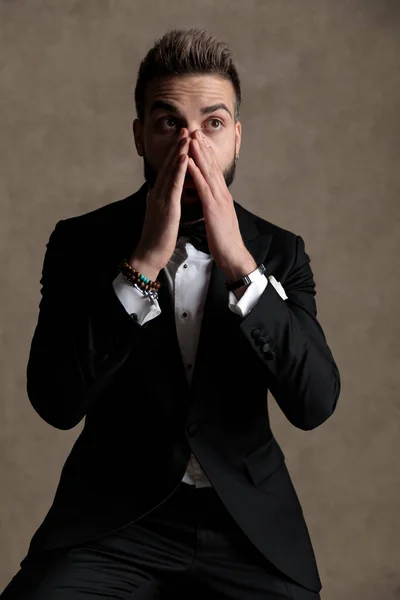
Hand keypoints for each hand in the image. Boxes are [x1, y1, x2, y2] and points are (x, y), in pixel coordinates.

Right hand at [133, 129, 189, 273]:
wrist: (149, 255)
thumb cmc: (158, 239)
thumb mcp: (162, 216)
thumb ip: (165, 202)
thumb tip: (169, 194)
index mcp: (158, 196)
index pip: (168, 171)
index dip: (175, 154)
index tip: (183, 139)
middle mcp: (157, 194)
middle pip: (169, 166)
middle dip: (177, 146)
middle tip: (186, 129)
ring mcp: (161, 200)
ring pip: (171, 172)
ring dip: (179, 152)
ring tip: (186, 137)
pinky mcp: (166, 208)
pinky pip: (174, 185)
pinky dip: (180, 170)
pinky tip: (185, 158)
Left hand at [186, 130, 255, 278]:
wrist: (233, 256)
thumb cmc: (224, 241)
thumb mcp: (218, 219)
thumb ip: (215, 207)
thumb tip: (210, 201)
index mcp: (221, 197)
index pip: (213, 172)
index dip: (206, 155)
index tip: (198, 141)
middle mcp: (222, 194)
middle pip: (212, 167)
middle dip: (203, 148)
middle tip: (195, 130)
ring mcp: (219, 200)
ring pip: (208, 172)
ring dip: (199, 154)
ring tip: (191, 137)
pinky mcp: (214, 209)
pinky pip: (203, 187)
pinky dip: (196, 172)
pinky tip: (189, 161)